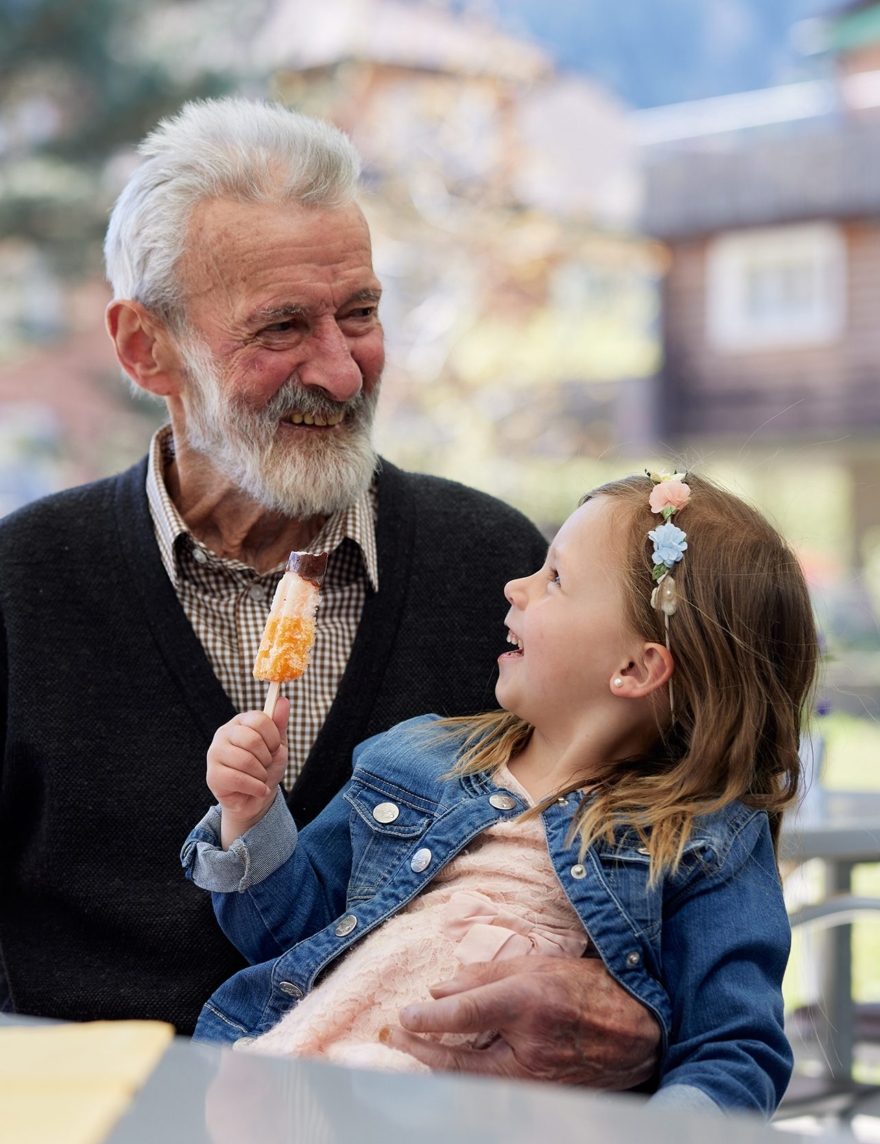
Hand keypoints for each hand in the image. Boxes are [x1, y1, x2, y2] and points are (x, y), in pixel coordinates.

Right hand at [207, 698, 288, 846]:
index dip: (273, 737)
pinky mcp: (212, 776)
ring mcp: (214, 754)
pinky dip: (256, 787)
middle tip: (265, 765)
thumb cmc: (266, 768)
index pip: (259, 719)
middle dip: (266, 758)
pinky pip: (238, 779)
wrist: (256, 799)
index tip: (273, 748)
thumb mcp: (277, 744)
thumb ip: (279, 723)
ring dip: (262, 775)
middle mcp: (223, 734)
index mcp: (240, 722)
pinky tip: (258, 789)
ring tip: (260, 778)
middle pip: (252, 739)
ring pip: (246, 761)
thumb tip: (283, 699)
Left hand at [386, 955, 659, 1087]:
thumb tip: (439, 992)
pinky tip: (452, 1064)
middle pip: (459, 1063)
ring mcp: (538, 1082)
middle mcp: (531, 1048)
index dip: (428, 1019)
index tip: (403, 1016)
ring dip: (441, 1067)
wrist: (638, 1030)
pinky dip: (470, 1079)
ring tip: (416, 1047)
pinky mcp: (543, 1101)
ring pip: (475, 1083)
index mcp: (529, 1005)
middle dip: (420, 1051)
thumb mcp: (538, 965)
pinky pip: (497, 1092)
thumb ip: (485, 977)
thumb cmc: (588, 988)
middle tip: (394, 1037)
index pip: (464, 1015)